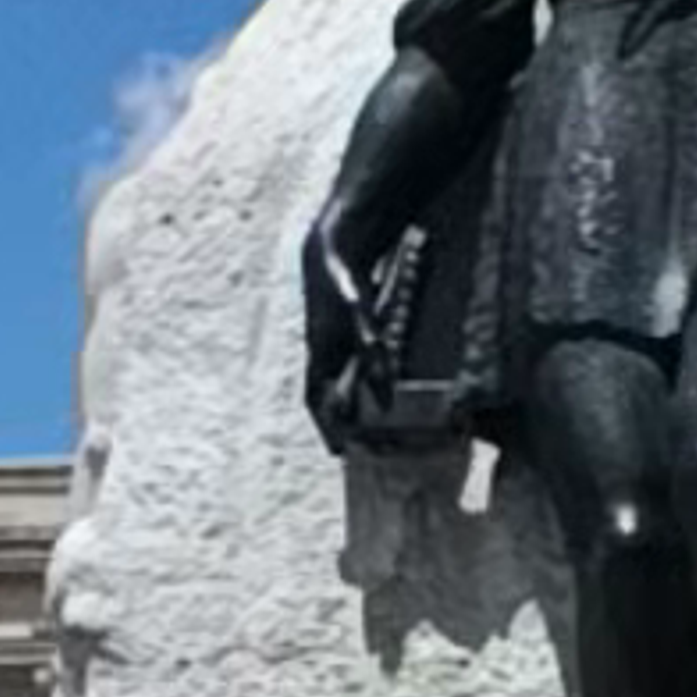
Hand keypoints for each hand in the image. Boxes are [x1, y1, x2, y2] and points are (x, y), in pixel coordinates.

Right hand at [301, 214, 380, 452]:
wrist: (332, 245)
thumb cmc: (341, 280)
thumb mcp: (359, 316)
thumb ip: (371, 352)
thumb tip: (382, 396)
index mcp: (317, 351)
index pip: (314, 399)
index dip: (325, 426)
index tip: (338, 451)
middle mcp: (319, 349)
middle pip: (326, 394)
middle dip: (339, 421)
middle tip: (360, 445)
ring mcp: (328, 339)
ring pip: (336, 379)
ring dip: (349, 402)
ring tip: (369, 423)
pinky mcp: (340, 328)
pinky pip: (347, 363)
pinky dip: (359, 379)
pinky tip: (376, 383)